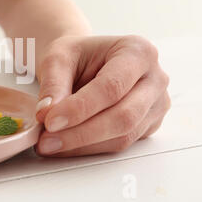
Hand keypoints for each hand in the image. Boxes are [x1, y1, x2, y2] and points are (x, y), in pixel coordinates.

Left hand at [35, 35, 169, 156]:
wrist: (85, 62)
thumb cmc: (76, 55)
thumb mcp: (57, 57)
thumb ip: (53, 84)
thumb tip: (46, 114)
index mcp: (137, 52)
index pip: (111, 86)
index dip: (80, 108)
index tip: (50, 121)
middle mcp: (154, 78)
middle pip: (123, 116)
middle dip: (80, 133)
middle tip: (46, 140)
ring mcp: (155, 105)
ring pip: (122, 136)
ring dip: (81, 146)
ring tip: (48, 144)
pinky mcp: (147, 126)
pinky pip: (119, 144)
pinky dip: (87, 149)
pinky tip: (64, 146)